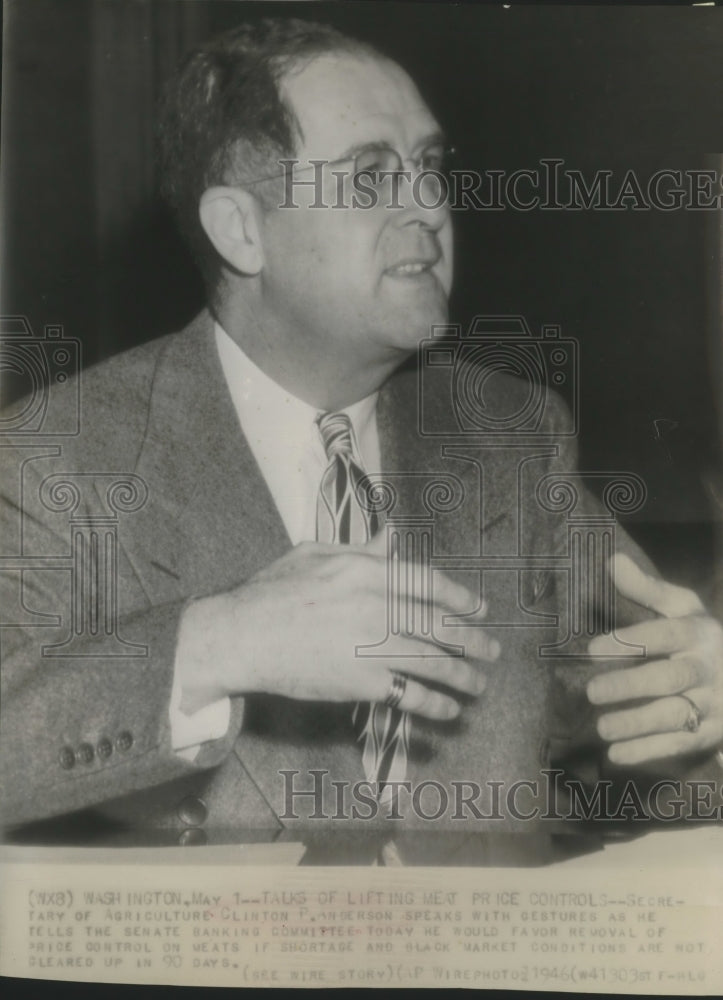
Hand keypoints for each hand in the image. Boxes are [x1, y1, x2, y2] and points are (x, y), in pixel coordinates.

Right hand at [176, 532, 497, 719]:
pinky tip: (448, 709)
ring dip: (463, 675)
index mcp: (367, 572)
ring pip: (433, 662)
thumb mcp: (314, 555)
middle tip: (491, 650)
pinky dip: (434, 703)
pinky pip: (409, 694)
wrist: (240, 635)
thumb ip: (359, 550)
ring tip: (479, 685)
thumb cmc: (271, 591)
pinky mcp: (360, 682)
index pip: (429, 583)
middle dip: (472, 639)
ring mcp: (371, 646)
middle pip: (440, 624)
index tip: (479, 608)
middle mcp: (377, 607)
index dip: (461, 597)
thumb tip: (391, 538)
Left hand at [586, 553, 722, 764]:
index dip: (630, 641)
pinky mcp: (712, 734)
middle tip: (592, 691)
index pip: (666, 635)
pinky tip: (616, 755)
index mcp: (700, 633)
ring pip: (676, 715)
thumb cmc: (701, 639)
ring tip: (601, 728)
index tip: (592, 649)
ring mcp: (714, 704)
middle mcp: (709, 668)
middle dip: (631, 685)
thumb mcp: (683, 609)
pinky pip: (680, 744)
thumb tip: (611, 560)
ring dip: (638, 724)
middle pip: (671, 678)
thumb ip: (647, 589)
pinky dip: (648, 751)